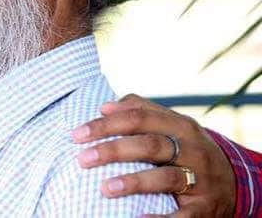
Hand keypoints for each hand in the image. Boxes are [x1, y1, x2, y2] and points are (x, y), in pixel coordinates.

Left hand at [72, 94, 235, 217]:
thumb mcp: (173, 126)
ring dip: (134, 182)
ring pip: (166, 178)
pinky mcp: (204, 209)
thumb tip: (105, 106)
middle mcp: (193, 151)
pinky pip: (182, 215)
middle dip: (113, 151)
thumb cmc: (188, 149)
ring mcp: (201, 180)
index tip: (77, 135)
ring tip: (105, 188)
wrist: (235, 182)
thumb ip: (141, 111)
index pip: (139, 118)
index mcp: (181, 126)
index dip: (106, 125)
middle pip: (150, 145)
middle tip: (82, 159)